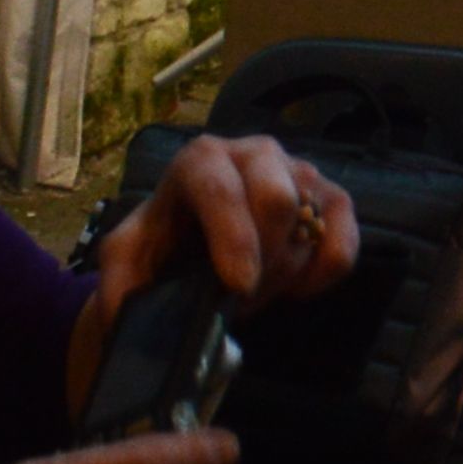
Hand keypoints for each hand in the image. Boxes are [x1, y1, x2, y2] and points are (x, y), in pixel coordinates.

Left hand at [92, 127, 359, 311]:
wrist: (194, 244)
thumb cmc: (163, 244)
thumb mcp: (127, 260)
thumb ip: (118, 279)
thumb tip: (126, 310)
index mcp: (201, 160)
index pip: (221, 188)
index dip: (233, 238)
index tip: (237, 287)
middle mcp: (254, 152)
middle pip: (278, 197)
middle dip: (261, 259)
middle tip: (239, 296)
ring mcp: (298, 171)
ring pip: (311, 223)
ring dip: (284, 271)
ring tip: (254, 291)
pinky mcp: (332, 198)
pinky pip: (344, 241)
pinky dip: (323, 274)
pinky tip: (294, 288)